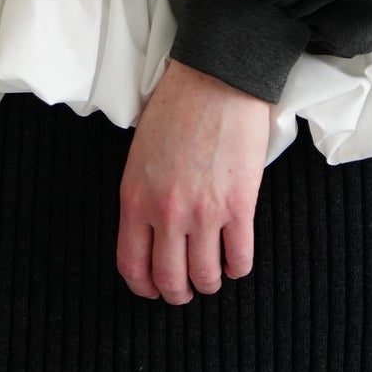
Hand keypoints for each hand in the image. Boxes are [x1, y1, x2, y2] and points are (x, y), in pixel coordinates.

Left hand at [116, 57, 270, 301]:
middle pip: (170, 280)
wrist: (216, 77)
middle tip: (186, 291)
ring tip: (213, 275)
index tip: (153, 290)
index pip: (131, 265)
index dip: (144, 287)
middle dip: (178, 294)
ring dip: (210, 283)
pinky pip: (240, 258)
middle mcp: (166, 211)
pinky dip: (238, 268)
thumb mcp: (140, 153)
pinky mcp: (239, 205)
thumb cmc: (177, 106)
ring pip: (206, 276)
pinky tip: (236, 261)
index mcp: (135, 197)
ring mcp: (204, 211)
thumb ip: (143, 195)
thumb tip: (152, 231)